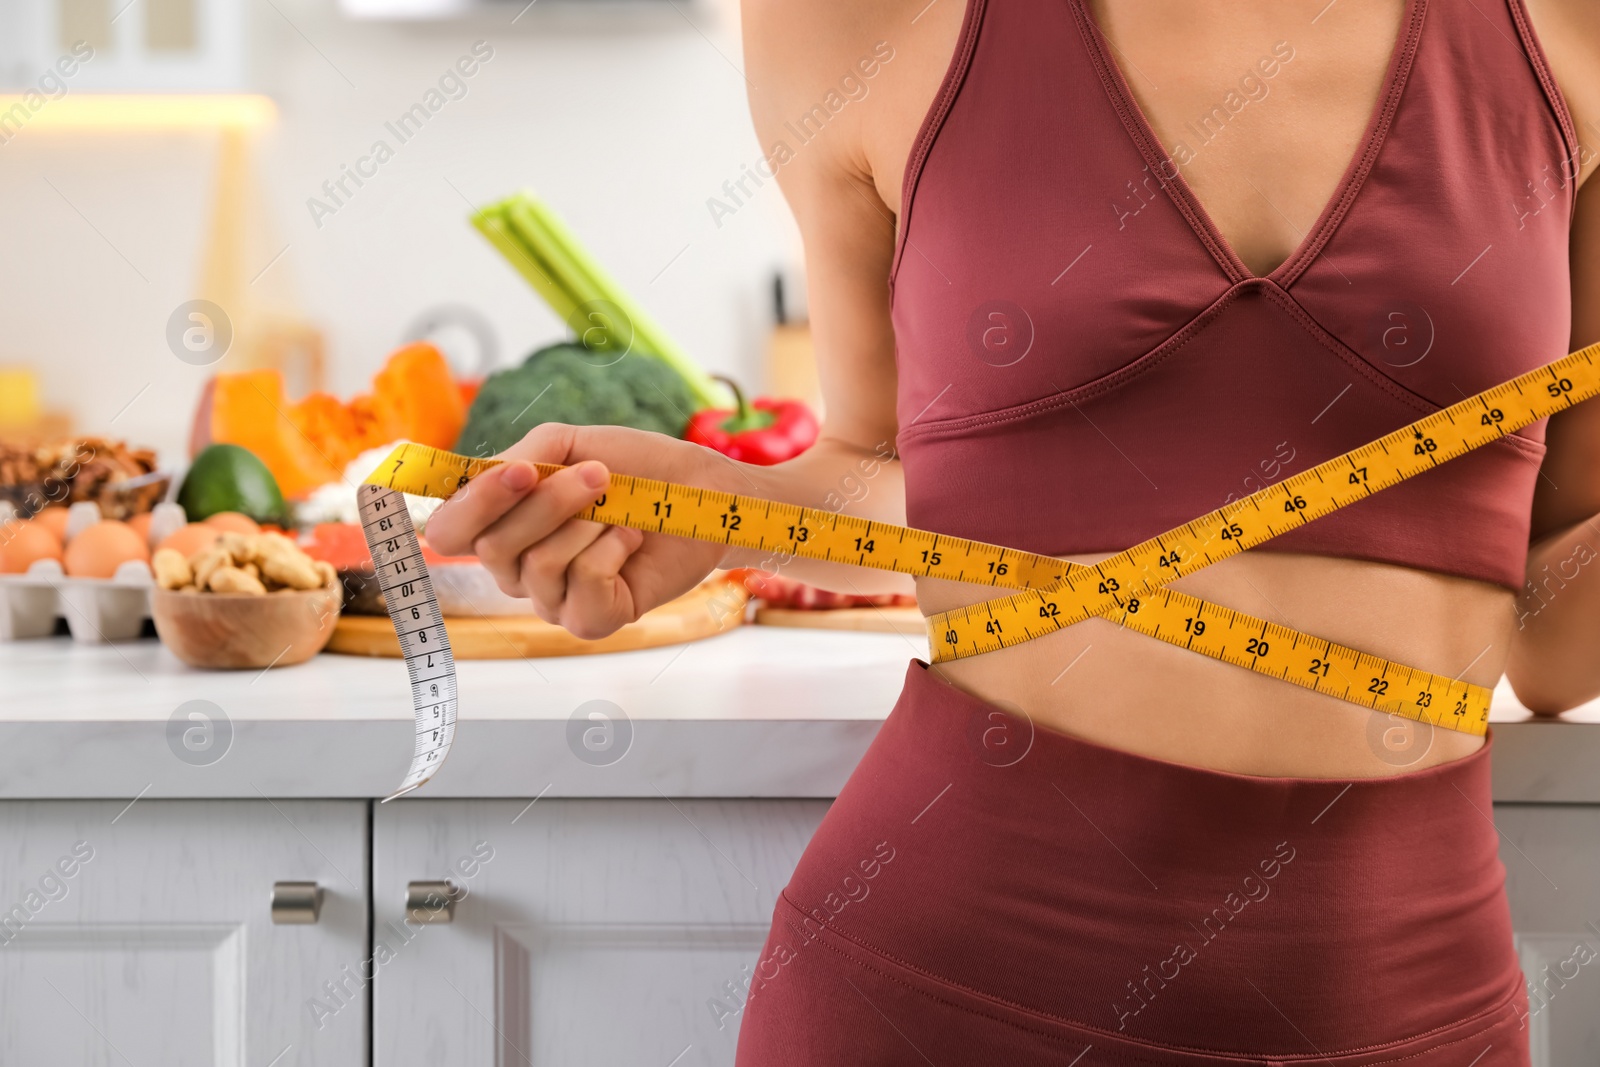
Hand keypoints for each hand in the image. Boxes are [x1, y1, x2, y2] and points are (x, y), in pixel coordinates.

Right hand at [425, 423, 740, 638]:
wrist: (698, 494)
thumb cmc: (633, 468)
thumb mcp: (568, 444)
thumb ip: (520, 456)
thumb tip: (490, 474)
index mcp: (499, 524)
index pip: (447, 532)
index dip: (473, 504)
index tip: (520, 471)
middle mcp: (515, 568)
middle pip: (493, 546)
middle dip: (550, 502)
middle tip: (598, 475)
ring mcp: (551, 599)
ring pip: (539, 565)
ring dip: (588, 523)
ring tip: (621, 510)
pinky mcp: (591, 619)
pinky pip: (581, 588)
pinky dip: (612, 552)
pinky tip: (630, 540)